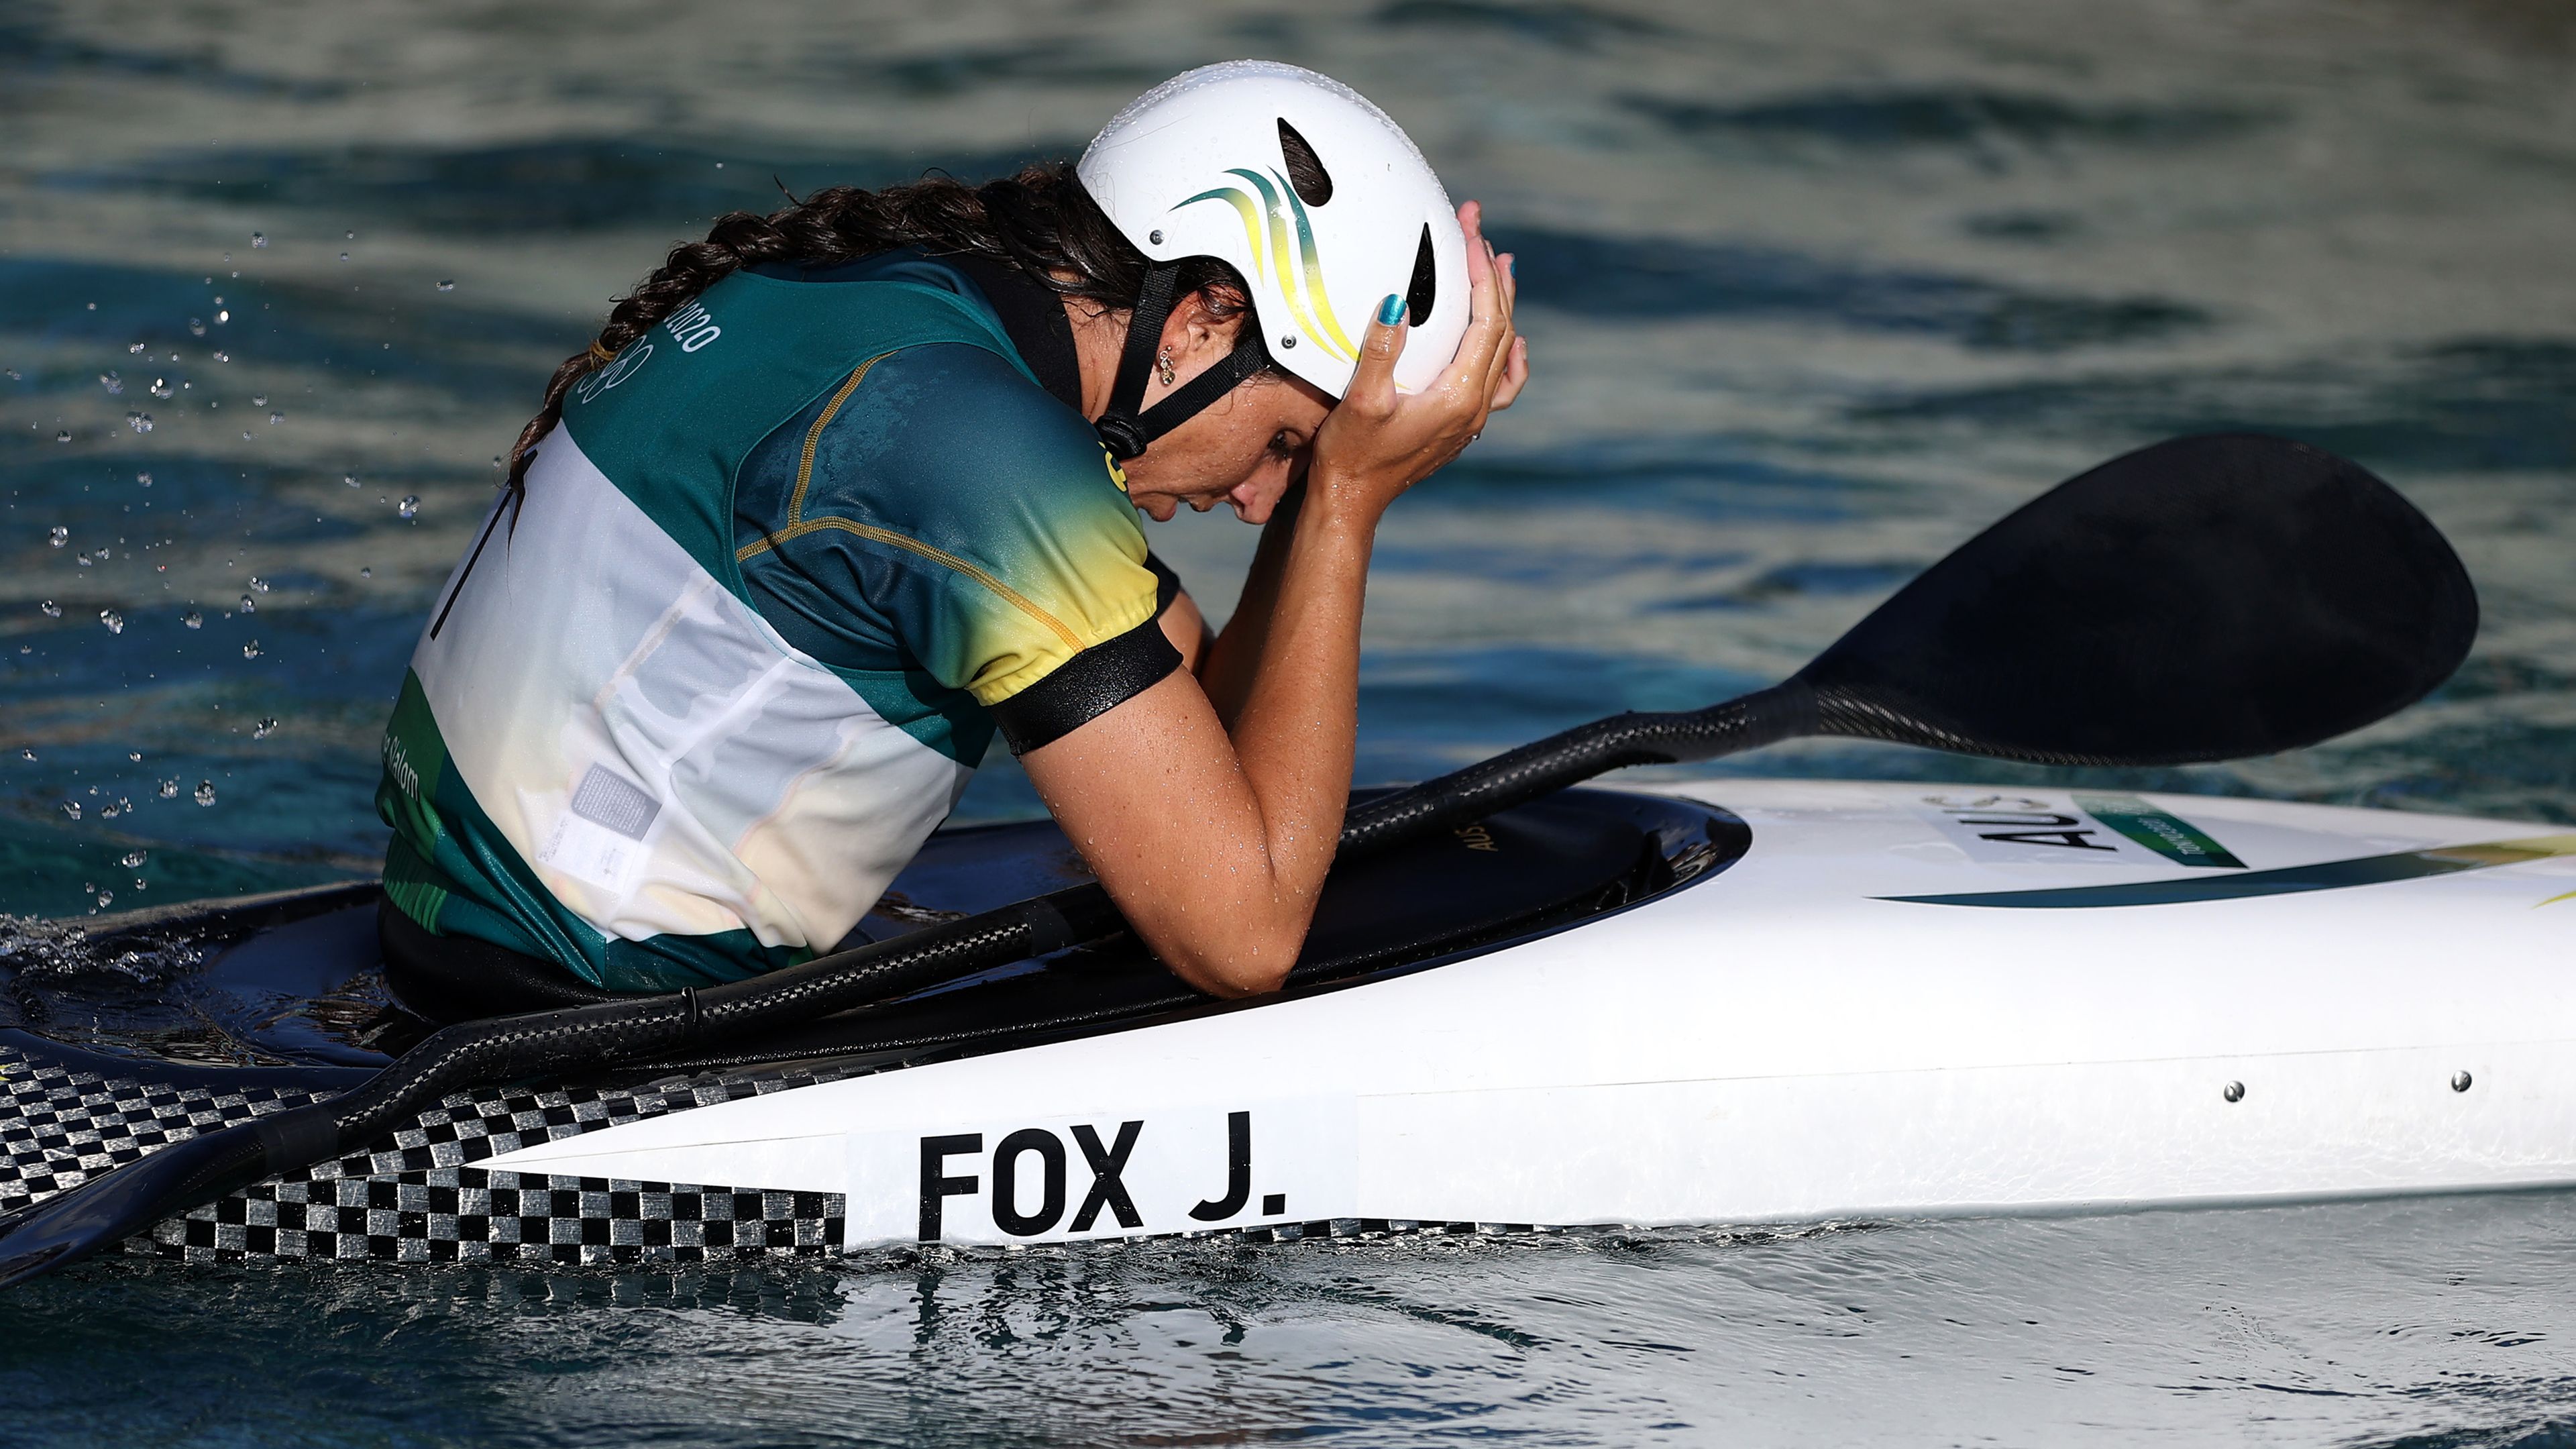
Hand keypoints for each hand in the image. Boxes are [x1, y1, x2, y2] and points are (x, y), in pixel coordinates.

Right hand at [1306, 200, 1528, 526]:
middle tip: (1482, 233)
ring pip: (1504, 351)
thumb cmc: (1351, 455)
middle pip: (1501, 329)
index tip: (1472, 235)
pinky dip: (1509, 355)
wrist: (1351, 501)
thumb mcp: (1361, 400)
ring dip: (1504, 307)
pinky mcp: (1459, 424)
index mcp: (1459, 396)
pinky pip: (1501, 383)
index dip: (1482, 274)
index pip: (1486, 321)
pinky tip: (1512, 344)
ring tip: (1504, 269)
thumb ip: (1381, 350)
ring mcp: (1471, 418)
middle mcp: (1475, 406)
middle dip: (1494, 277)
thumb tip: (1398, 303)